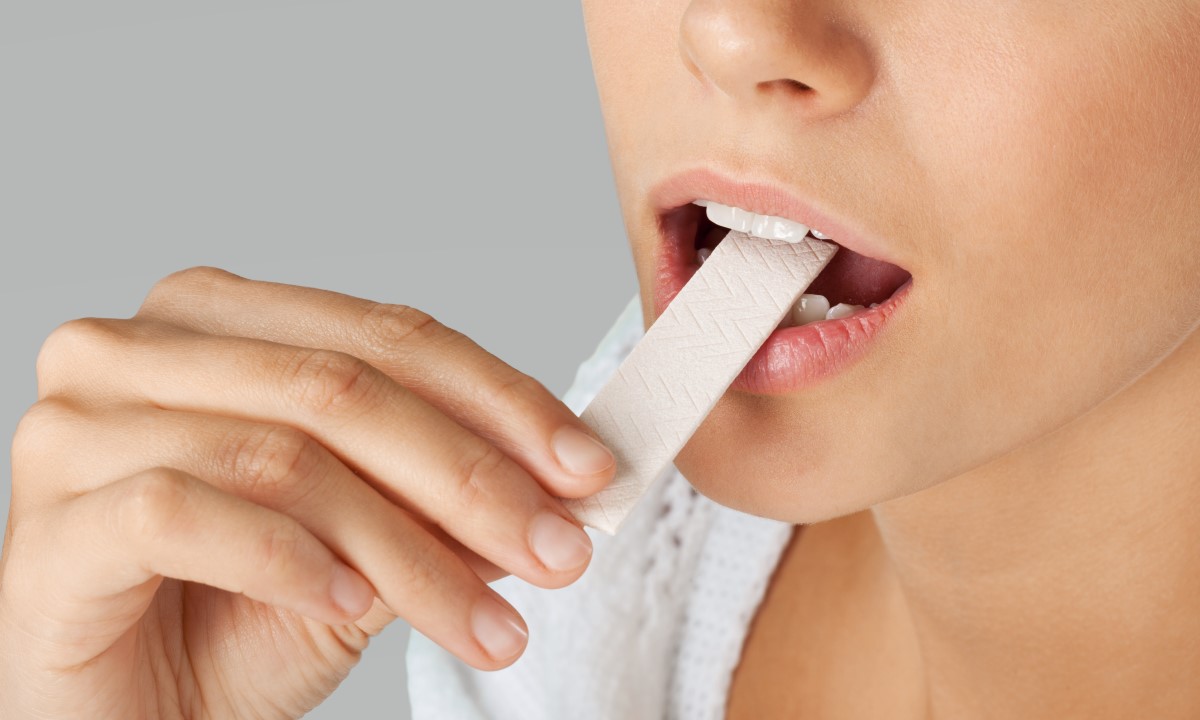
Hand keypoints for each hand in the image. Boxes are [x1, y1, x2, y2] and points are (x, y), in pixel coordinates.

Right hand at [0, 267, 613, 718]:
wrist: (130, 716)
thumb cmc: (235, 618)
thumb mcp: (369, 546)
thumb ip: (439, 499)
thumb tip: (554, 480)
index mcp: (219, 321)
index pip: (385, 335)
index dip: (500, 399)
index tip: (586, 466)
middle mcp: (139, 349)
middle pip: (343, 387)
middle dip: (471, 477)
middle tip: (559, 548)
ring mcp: (79, 426)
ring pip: (284, 456)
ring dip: (410, 549)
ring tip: (485, 618)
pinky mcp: (52, 519)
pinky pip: (189, 512)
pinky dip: (290, 561)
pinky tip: (349, 605)